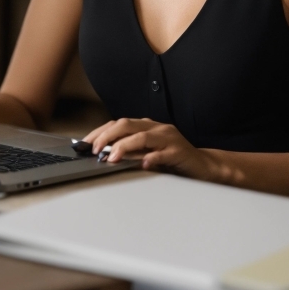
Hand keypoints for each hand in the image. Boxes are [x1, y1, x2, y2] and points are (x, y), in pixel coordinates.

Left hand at [83, 118, 212, 178]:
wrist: (203, 166)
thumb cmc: (172, 160)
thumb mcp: (147, 153)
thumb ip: (130, 151)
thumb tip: (103, 155)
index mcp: (147, 126)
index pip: (118, 124)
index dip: (100, 132)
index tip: (85, 144)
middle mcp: (157, 128)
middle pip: (127, 125)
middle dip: (107, 136)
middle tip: (94, 150)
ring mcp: (169, 138)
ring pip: (143, 136)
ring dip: (124, 146)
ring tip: (112, 158)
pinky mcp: (179, 151)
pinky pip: (162, 154)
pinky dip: (151, 158)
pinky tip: (143, 164)